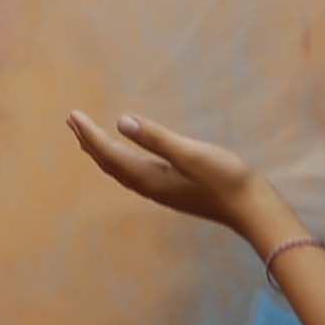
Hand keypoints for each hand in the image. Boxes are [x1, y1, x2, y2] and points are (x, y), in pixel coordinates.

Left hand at [68, 109, 294, 256]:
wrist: (252, 209)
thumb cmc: (225, 178)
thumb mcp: (191, 153)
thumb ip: (156, 138)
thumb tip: (121, 122)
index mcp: (150, 177)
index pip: (110, 154)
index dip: (90, 134)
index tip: (72, 115)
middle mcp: (149, 186)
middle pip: (110, 163)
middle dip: (89, 142)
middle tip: (71, 120)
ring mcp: (161, 190)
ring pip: (121, 170)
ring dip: (102, 151)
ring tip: (88, 136)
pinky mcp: (172, 189)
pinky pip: (134, 172)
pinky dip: (120, 159)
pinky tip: (125, 154)